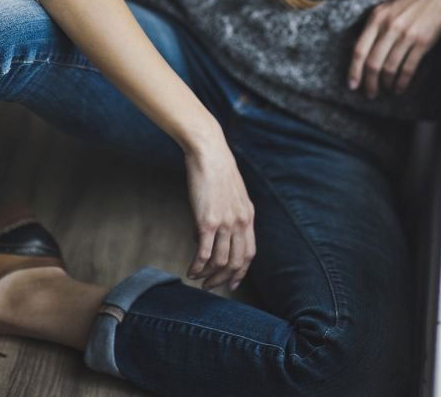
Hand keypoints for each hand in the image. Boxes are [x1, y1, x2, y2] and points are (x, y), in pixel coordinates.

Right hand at [184, 132, 256, 292]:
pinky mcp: (207, 221)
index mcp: (248, 216)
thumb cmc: (216, 171)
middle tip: (210, 286)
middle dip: (223, 279)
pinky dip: (197, 267)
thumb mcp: (230, 196)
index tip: (232, 283)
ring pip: (220, 262)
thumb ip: (225, 217)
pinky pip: (203, 253)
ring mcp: (224, 223)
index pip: (250, 253)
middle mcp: (240, 222)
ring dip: (208, 275)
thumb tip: (206, 238)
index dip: (241, 272)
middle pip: (236, 262)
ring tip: (197, 278)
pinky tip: (190, 270)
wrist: (209, 153)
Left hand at [346, 0, 440, 98]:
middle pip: (373, 63)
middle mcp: (390, 26)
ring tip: (385, 90)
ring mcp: (407, 35)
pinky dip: (403, 82)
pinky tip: (400, 87)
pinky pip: (408, 68)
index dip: (354, 70)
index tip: (352, 84)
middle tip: (369, 93)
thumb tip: (364, 47)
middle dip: (369, 82)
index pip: (359, 49)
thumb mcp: (388, 3)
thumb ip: (376, 23)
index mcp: (377, 16)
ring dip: (386, 84)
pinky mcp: (423, 41)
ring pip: (390, 68)